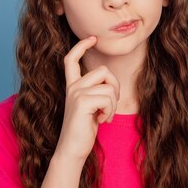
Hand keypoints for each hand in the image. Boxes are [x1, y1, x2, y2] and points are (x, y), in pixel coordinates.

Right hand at [54, 35, 120, 161]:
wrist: (72, 149)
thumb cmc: (84, 129)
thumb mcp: (90, 106)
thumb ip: (95, 91)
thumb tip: (110, 81)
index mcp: (72, 86)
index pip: (71, 59)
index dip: (81, 46)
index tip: (92, 38)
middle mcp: (72, 87)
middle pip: (103, 71)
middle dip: (115, 86)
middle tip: (110, 104)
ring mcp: (76, 93)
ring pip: (109, 86)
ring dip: (113, 103)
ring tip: (104, 116)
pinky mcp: (82, 102)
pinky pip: (109, 98)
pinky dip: (110, 111)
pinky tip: (101, 121)